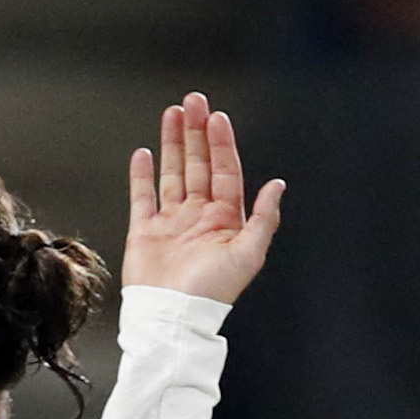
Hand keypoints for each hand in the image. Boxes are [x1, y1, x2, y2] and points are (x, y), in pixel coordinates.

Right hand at [124, 92, 283, 304]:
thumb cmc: (212, 292)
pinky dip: (143, 175)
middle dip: (197, 132)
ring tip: (172, 114)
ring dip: (174, 144)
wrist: (172, 318)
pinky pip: (143, 197)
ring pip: (173, 173)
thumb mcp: (249, 254)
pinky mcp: (145, 232)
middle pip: (198, 165)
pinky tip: (144, 152)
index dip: (222, 143)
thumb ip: (263, 218)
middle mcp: (199, 217)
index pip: (224, 171)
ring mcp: (172, 223)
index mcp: (225, 220)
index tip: (217, 116)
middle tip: (193, 100)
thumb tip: (277, 185)